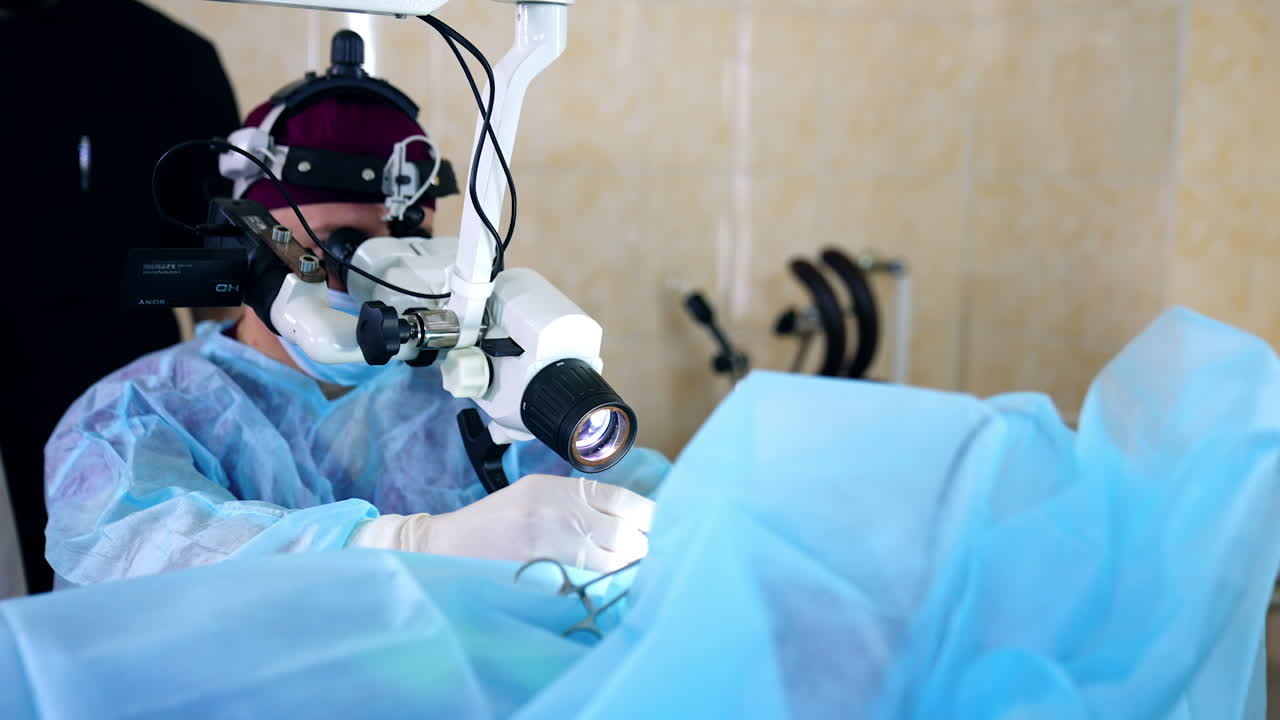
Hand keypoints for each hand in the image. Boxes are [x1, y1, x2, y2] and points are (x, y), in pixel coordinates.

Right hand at [348, 474, 654, 571]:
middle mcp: (559, 513)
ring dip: (627, 574)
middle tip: (651, 563)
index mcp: (563, 489)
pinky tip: (605, 592)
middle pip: (628, 537)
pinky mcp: (536, 576)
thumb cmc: (496, 522)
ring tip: (631, 579)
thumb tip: (635, 519)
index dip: (652, 521)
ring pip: (613, 564)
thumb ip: (584, 502)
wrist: (442, 547)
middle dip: (643, 552)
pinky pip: (587, 587)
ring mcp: (547, 546)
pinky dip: (602, 591)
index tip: (664, 533)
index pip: (629, 503)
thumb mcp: (540, 494)